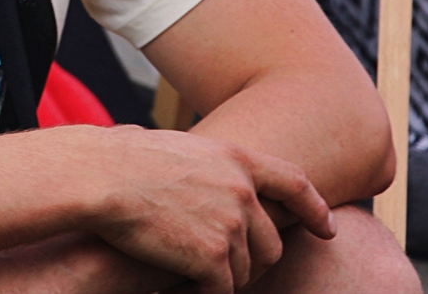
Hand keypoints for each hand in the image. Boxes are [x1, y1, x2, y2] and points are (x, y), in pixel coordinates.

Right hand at [85, 127, 333, 293]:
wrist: (101, 178)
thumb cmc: (122, 158)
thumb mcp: (178, 147)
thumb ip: (205, 163)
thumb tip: (200, 166)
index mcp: (237, 158)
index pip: (294, 183)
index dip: (314, 207)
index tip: (326, 227)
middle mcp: (243, 191)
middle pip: (271, 242)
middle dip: (252, 261)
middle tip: (223, 270)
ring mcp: (232, 225)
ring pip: (246, 271)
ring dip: (223, 280)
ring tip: (194, 279)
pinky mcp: (213, 258)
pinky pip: (222, 290)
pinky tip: (181, 290)